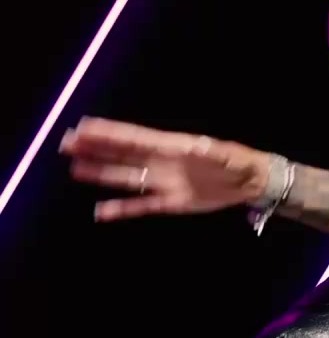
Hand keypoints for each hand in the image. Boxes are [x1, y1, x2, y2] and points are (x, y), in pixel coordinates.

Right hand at [60, 117, 270, 221]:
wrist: (252, 183)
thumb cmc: (241, 162)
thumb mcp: (230, 155)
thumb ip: (212, 152)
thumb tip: (195, 146)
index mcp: (173, 146)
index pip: (136, 138)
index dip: (111, 132)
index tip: (86, 126)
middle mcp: (163, 162)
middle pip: (123, 154)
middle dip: (96, 148)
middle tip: (68, 142)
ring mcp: (164, 182)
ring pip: (126, 178)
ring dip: (101, 174)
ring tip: (75, 168)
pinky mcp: (171, 202)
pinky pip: (141, 205)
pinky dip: (121, 209)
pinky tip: (100, 211)